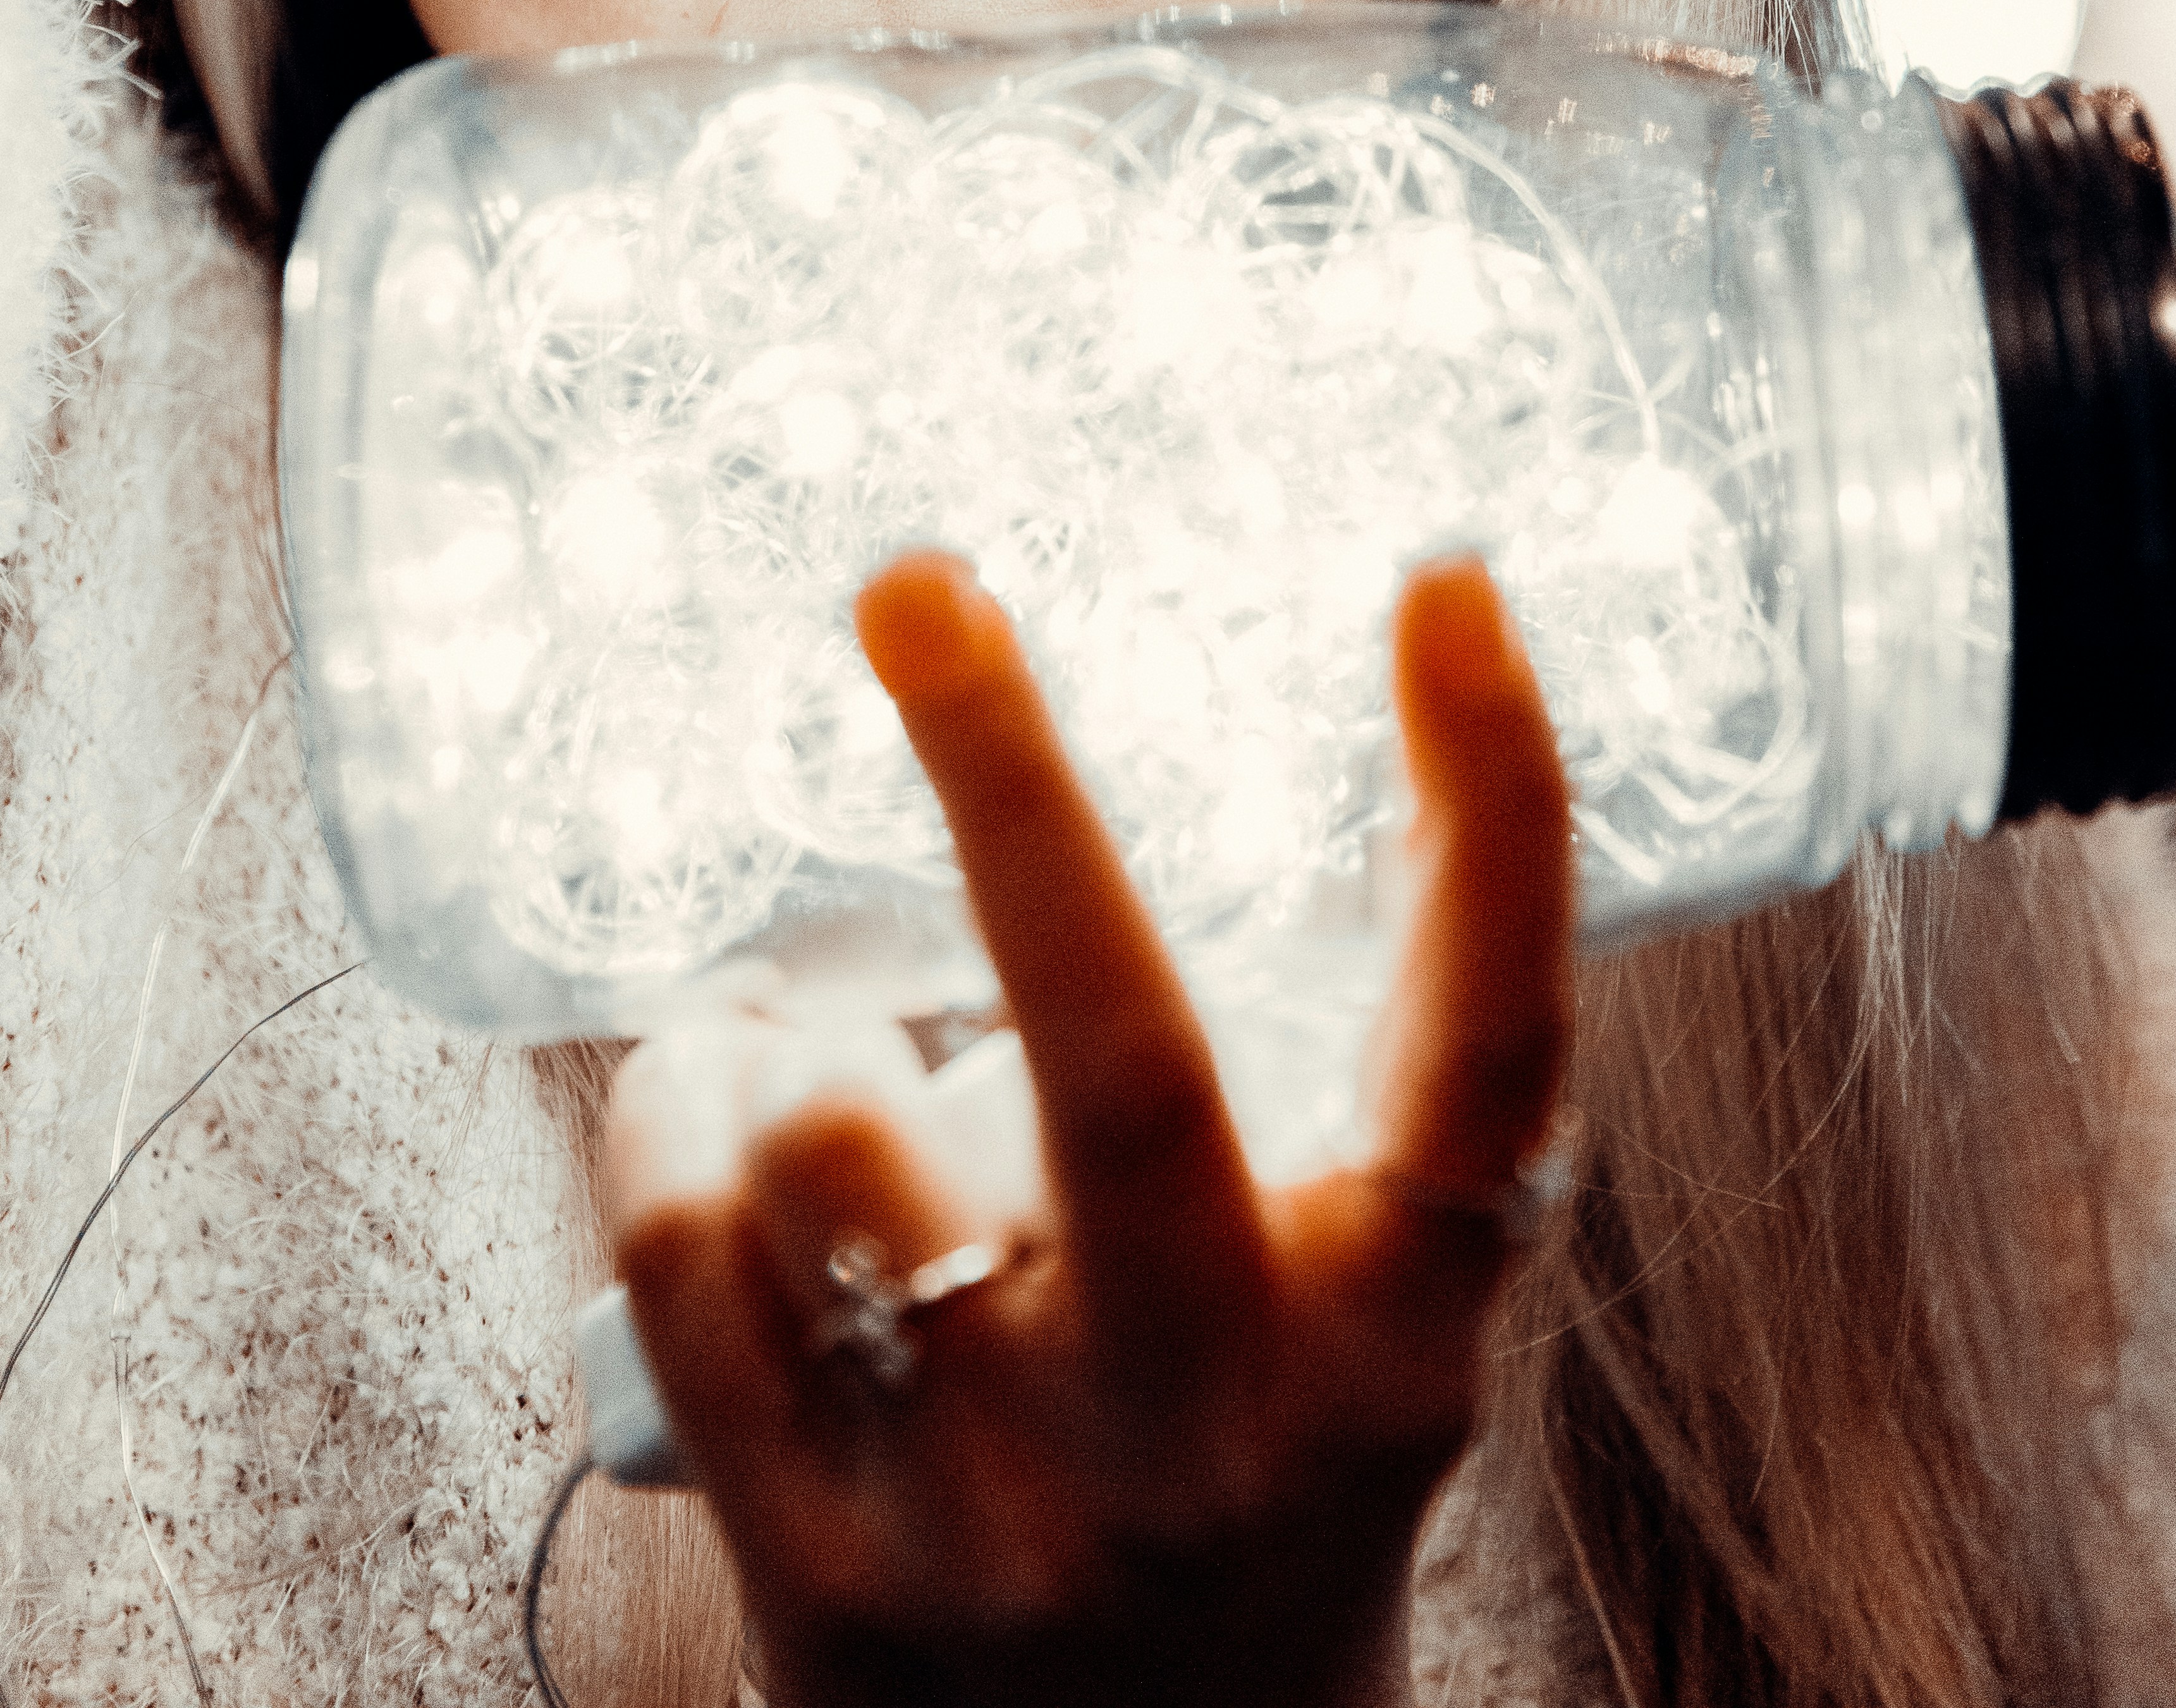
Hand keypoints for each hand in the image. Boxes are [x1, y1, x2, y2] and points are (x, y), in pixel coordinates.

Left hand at [606, 551, 1572, 1707]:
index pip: (1490, 1058)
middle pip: (1119, 1055)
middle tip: (918, 583)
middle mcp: (1219, 1429)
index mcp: (1394, 1346)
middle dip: (1009, 779)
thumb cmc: (1249, 1494)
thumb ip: (1346, 1098)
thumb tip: (1394, 746)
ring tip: (793, 1029)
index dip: (1499, 811)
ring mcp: (1012, 1521)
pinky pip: (690, 1255)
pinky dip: (676, 1120)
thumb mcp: (1357, 1320)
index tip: (1446, 583)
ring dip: (785, 1026)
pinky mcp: (819, 1591)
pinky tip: (711, 1106)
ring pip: (839, 1135)